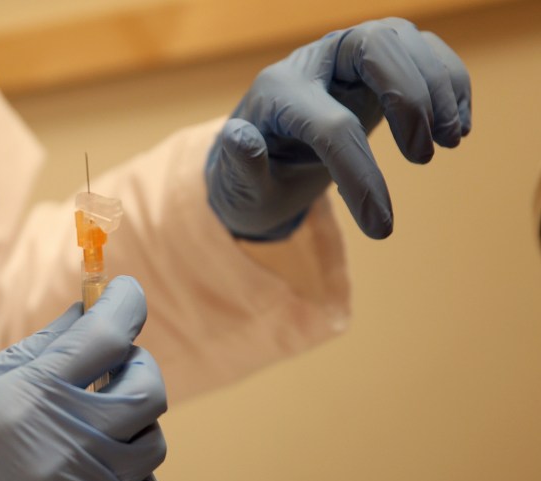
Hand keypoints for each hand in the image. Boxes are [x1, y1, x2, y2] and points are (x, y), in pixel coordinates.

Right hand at [0, 277, 167, 480]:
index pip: (106, 335)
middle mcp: (69, 446)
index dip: (124, 304)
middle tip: (113, 365)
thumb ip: (36, 349)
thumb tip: (86, 310)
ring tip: (90, 428)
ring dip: (128, 425)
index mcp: (29, 399)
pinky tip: (98, 477)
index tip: (125, 294)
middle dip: (135, 364)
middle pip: (146, 388)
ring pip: (151, 443)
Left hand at [206, 17, 471, 239]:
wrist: (259, 162)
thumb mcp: (238, 187)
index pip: (330, 125)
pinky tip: (456, 125)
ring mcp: (344, 57)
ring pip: (400, 40)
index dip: (361, 174)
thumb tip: (238, 137)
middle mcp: (311, 63)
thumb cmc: (251, 180)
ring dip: (438, 87)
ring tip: (452, 140)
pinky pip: (420, 50)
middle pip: (373, 47)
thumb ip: (239, 163)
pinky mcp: (374, 65)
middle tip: (424, 158)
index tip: (382, 226)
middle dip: (410, 99)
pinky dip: (448, 80)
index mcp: (276, 95)